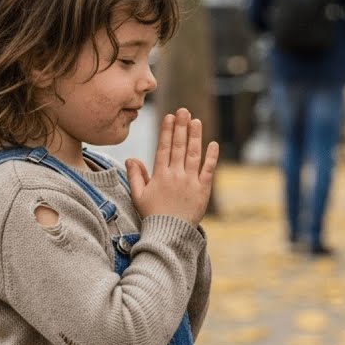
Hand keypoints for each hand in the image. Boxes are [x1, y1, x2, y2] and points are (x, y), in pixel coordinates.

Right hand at [126, 108, 218, 224]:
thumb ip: (135, 176)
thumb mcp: (138, 196)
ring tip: (196, 121)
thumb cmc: (153, 215)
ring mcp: (190, 181)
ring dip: (195, 136)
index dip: (167, 131)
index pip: (164, 148)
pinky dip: (211, 157)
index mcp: (160, 175)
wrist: (170, 234)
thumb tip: (132, 158)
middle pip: (179, 146)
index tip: (170, 116)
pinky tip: (213, 143)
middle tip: (184, 110)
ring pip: (193, 154)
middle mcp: (176, 175)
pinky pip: (208, 170)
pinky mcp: (203, 190)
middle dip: (181, 127)